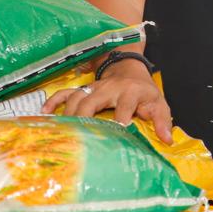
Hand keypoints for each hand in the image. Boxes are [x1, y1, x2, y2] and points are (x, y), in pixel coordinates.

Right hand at [43, 64, 172, 144]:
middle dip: (85, 118)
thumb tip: (167, 140)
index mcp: (130, 92)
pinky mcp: (84, 89)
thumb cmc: (145, 93)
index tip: (117, 132)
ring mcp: (94, 88)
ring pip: (77, 98)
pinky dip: (54, 101)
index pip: (124, 106)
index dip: (120, 119)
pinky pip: (65, 92)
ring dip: (68, 114)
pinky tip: (45, 113)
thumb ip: (162, 121)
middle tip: (79, 137)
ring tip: (63, 132)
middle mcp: (110, 88)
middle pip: (92, 101)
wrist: (131, 71)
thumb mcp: (159, 105)